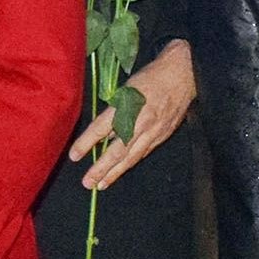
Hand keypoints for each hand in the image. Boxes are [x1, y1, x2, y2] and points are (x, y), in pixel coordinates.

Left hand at [72, 41, 195, 191]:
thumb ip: (115, 110)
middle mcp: (141, 121)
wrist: (183, 74)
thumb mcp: (127, 88)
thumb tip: (102, 131)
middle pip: (117, 150)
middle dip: (101, 168)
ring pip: (131, 156)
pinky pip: (144, 152)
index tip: (74, 156)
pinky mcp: (163, 135)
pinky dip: (131, 163)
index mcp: (128, 105)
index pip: (102, 128)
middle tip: (87, 182)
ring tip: (101, 184)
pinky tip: (121, 171)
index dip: (86, 143)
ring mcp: (154, 131)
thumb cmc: (151, 77)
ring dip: (115, 172)